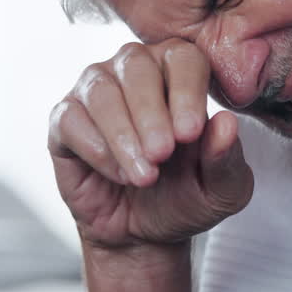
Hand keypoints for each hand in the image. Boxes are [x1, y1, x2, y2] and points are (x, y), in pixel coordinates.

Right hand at [48, 39, 253, 249]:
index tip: (190, 135)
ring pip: (101, 90)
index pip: (182, 58)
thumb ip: (226, 158)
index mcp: (180, 72)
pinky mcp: (65, 119)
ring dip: (123, 135)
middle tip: (162, 155)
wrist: (143, 233)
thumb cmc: (184, 197)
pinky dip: (96, 148)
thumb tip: (227, 124)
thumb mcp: (220, 191)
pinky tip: (118, 175)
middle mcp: (135, 69)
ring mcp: (96, 90)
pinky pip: (71, 119)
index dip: (186, 92)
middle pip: (137, 66)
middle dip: (150, 114)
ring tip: (144, 176)